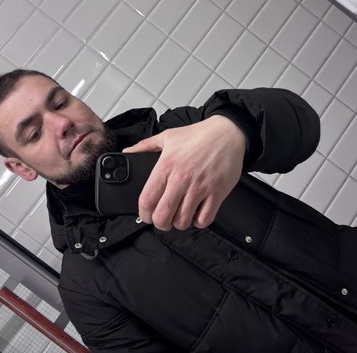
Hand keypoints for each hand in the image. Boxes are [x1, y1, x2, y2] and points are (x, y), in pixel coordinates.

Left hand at [123, 115, 245, 230]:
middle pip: (162, 217)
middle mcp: (181, 179)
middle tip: (163, 219)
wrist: (228, 133)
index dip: (143, 214)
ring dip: (179, 223)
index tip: (146, 215)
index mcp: (166, 166)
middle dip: (160, 223)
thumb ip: (145, 146)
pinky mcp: (217, 193)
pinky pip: (204, 219)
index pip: (147, 200)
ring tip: (180, 215)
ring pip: (183, 221)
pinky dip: (199, 222)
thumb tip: (128, 151)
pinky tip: (197, 213)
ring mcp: (200, 187)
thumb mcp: (168, 136)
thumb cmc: (199, 135)